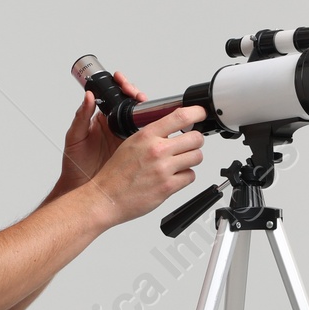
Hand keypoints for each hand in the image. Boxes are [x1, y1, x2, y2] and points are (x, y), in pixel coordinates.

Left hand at [57, 70, 145, 192]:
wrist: (81, 187)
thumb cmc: (75, 164)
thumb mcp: (75, 137)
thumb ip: (81, 116)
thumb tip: (87, 96)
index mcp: (103, 120)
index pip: (116, 98)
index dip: (123, 88)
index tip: (124, 83)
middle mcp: (116, 127)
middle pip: (133, 106)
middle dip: (138, 96)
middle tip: (138, 96)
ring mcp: (127, 139)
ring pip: (143, 121)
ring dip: (149, 113)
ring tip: (148, 108)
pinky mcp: (135, 152)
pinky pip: (148, 140)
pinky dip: (154, 133)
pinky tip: (156, 130)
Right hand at [91, 105, 206, 225]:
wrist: (107, 197)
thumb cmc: (117, 173)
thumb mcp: (131, 143)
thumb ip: (153, 134)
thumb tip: (174, 127)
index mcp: (146, 136)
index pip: (181, 116)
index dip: (197, 113)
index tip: (201, 113)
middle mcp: (157, 150)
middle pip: (195, 138)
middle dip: (196, 141)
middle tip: (190, 144)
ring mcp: (163, 169)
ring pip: (197, 157)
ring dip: (192, 159)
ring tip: (180, 162)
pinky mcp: (168, 187)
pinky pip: (190, 176)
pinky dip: (185, 176)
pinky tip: (174, 176)